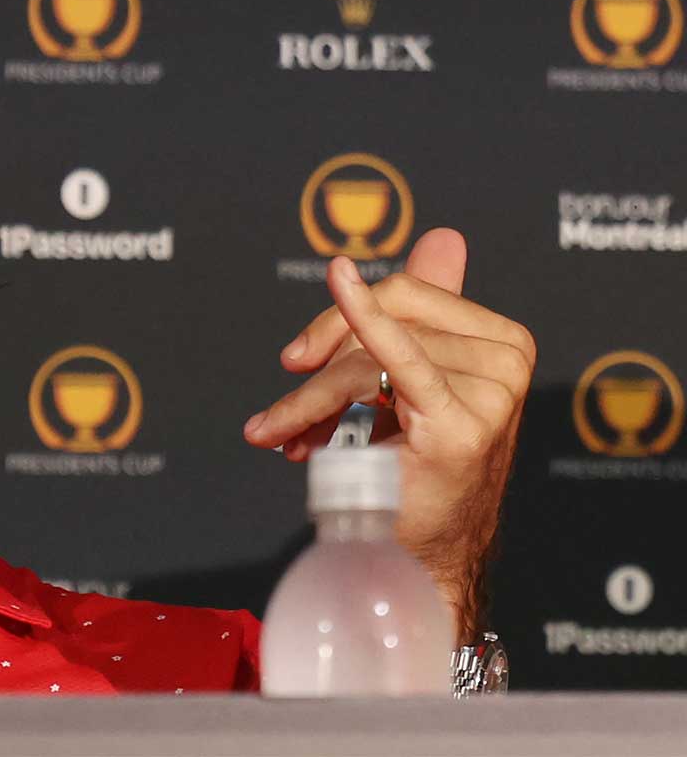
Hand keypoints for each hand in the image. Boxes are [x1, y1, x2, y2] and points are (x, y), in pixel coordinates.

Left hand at [242, 229, 533, 630]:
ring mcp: (491, 393)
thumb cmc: (417, 468)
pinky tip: (330, 299)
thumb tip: (443, 238)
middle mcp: (509, 360)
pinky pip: (394, 360)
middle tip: (282, 415)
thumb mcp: (420, 380)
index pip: (407, 293)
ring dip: (310, 402)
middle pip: (381, 322)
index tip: (297, 358)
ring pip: (364, 360)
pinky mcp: (461, 424)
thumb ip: (429, 310)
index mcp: (504, 340)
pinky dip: (359, 326)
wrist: (423, 555)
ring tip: (288, 439)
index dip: (343, 316)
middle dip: (319, 364)